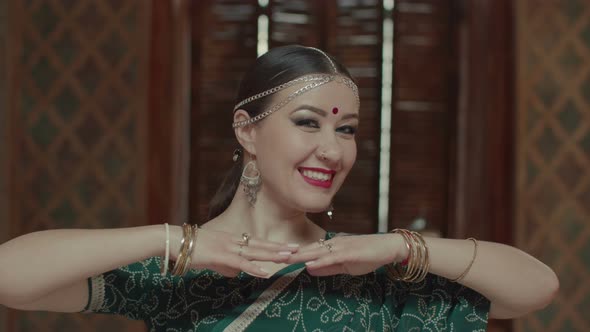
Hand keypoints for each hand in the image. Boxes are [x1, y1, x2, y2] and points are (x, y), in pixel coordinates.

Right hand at [171, 227, 297, 277]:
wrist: (176, 241)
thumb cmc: (192, 248)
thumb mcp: (213, 257)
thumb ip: (226, 265)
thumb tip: (236, 273)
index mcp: (233, 239)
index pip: (257, 242)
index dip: (273, 244)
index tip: (288, 246)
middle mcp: (234, 241)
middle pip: (261, 244)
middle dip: (279, 247)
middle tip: (297, 249)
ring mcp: (229, 247)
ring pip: (256, 251)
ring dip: (273, 255)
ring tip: (288, 257)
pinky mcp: (222, 255)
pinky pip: (242, 263)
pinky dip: (255, 268)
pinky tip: (266, 272)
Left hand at [285, 234, 407, 275]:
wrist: (387, 247)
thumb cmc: (367, 255)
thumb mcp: (345, 265)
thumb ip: (328, 267)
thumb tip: (309, 269)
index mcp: (330, 246)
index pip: (308, 250)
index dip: (293, 254)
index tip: (278, 257)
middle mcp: (332, 243)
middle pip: (307, 249)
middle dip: (290, 254)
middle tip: (273, 256)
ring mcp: (340, 246)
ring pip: (316, 251)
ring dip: (300, 255)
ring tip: (284, 259)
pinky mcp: (348, 252)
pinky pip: (331, 257)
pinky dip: (319, 260)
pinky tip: (309, 263)